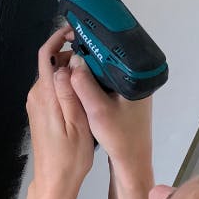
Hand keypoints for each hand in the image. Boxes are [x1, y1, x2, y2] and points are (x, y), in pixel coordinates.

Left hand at [24, 26, 94, 198]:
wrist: (54, 181)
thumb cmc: (69, 156)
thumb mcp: (77, 123)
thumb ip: (70, 92)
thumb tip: (67, 63)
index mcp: (44, 95)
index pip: (46, 56)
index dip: (58, 38)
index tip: (75, 30)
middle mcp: (36, 95)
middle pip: (50, 63)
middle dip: (68, 52)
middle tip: (94, 51)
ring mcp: (37, 103)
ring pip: (52, 75)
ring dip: (69, 68)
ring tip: (94, 66)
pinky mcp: (41, 111)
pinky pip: (52, 88)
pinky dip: (67, 81)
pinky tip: (85, 86)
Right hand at [68, 49, 152, 177]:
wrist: (131, 162)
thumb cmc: (119, 137)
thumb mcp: (97, 110)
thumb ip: (83, 84)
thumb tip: (73, 60)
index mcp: (135, 78)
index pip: (112, 50)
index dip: (91, 41)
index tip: (71, 36)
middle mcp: (134, 80)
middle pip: (107, 58)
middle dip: (85, 52)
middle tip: (63, 51)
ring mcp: (129, 90)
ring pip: (103, 70)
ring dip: (86, 67)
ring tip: (66, 64)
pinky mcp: (123, 98)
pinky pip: (103, 81)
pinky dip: (90, 79)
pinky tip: (76, 81)